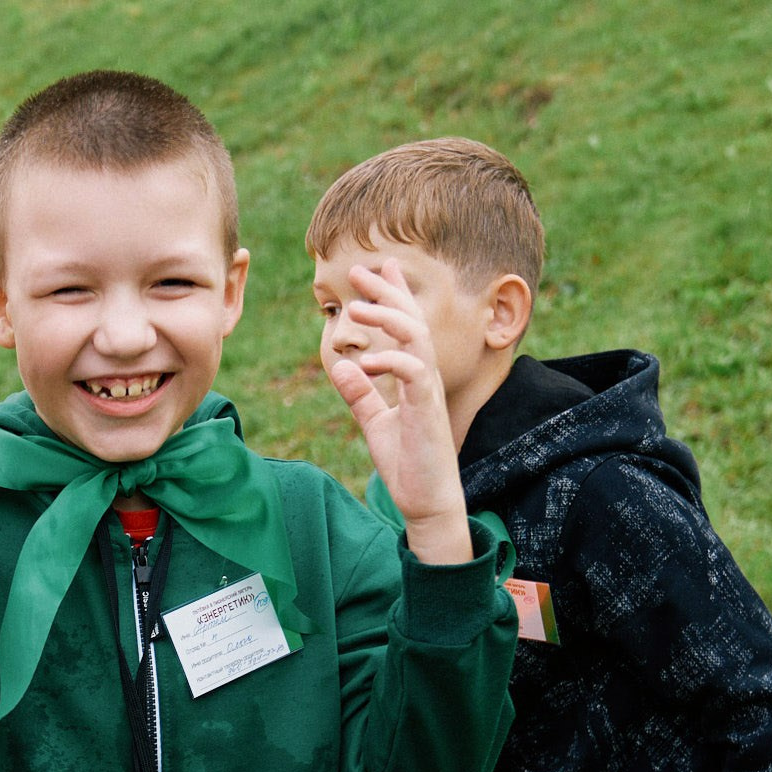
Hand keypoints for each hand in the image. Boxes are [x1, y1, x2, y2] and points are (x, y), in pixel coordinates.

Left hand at [326, 259, 472, 565]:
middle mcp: (425, 377)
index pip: (405, 326)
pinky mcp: (427, 411)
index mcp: (414, 377)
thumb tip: (342, 365)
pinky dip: (390, 361)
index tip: (373, 270)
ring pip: (416, 338)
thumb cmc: (407, 464)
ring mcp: (428, 392)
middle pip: (412, 321)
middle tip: (360, 270)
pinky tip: (365, 361)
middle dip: (388, 291)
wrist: (426, 501)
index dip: (392, 296)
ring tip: (355, 306)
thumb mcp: (376, 424)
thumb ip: (361, 394)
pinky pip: (414, 374)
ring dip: (387, 317)